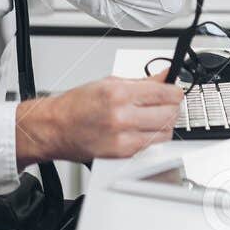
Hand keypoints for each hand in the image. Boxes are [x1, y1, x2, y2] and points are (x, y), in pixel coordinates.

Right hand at [15, 75, 183, 165]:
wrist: (54, 128)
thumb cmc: (76, 105)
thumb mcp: (108, 82)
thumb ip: (142, 81)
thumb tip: (165, 75)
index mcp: (118, 93)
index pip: (164, 93)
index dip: (175, 91)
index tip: (175, 91)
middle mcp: (121, 116)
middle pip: (169, 114)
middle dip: (172, 107)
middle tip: (167, 104)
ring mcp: (122, 137)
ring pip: (165, 132)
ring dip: (165, 124)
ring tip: (154, 117)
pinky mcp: (122, 154)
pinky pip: (150, 146)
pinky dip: (152, 138)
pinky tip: (142, 129)